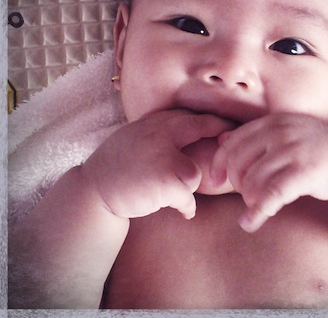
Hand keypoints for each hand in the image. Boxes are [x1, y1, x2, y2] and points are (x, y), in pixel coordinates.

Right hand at [81, 109, 234, 219]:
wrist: (94, 188)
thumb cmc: (122, 163)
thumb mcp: (142, 137)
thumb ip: (168, 132)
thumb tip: (206, 131)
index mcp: (158, 120)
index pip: (196, 116)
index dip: (219, 123)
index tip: (233, 132)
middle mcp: (161, 131)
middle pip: (204, 127)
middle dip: (222, 141)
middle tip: (229, 152)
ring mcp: (163, 153)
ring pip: (195, 173)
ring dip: (187, 187)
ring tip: (173, 192)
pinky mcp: (165, 178)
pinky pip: (187, 197)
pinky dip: (185, 207)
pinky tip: (182, 210)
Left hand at [211, 113, 327, 231]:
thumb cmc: (312, 147)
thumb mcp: (283, 133)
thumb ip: (253, 136)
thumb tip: (220, 141)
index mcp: (271, 122)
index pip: (233, 143)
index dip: (219, 164)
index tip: (214, 180)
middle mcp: (280, 132)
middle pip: (239, 163)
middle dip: (236, 184)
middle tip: (246, 195)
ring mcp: (293, 150)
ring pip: (253, 181)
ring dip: (248, 200)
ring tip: (256, 206)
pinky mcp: (305, 172)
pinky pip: (272, 195)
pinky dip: (257, 212)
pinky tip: (250, 223)